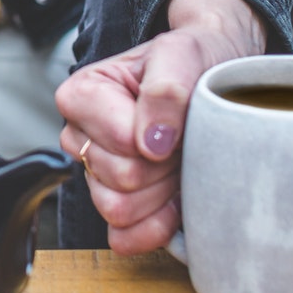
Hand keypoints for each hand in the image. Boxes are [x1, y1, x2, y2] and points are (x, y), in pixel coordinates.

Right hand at [55, 0, 265, 254]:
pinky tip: (176, 199)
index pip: (121, 143)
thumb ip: (165, 90)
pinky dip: (156, 226)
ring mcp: (94, 174)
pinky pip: (123, 238)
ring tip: (179, 161)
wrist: (213, 76)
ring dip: (162, 192)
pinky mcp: (114, 205)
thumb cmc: (193, 60)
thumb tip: (151, 143)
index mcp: (81, 95)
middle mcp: (79, 137)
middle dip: (163, 165)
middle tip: (183, 139)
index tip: (178, 117)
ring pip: (120, 210)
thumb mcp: (183, 54)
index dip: (158, 138)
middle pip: (121, 179)